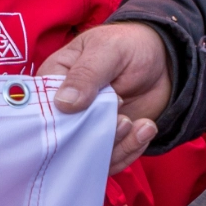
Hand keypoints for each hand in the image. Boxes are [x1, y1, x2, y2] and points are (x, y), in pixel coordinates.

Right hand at [39, 22, 172, 173]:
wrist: (163, 59)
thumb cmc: (127, 45)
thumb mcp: (107, 51)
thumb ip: (86, 75)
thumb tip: (64, 103)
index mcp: (53, 81)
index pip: (42, 108)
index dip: (59, 118)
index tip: (87, 113)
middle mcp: (65, 109)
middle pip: (64, 138)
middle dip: (94, 135)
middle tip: (122, 119)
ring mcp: (87, 127)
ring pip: (89, 154)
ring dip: (117, 145)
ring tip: (138, 124)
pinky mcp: (109, 141)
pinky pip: (111, 160)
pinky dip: (131, 151)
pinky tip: (146, 128)